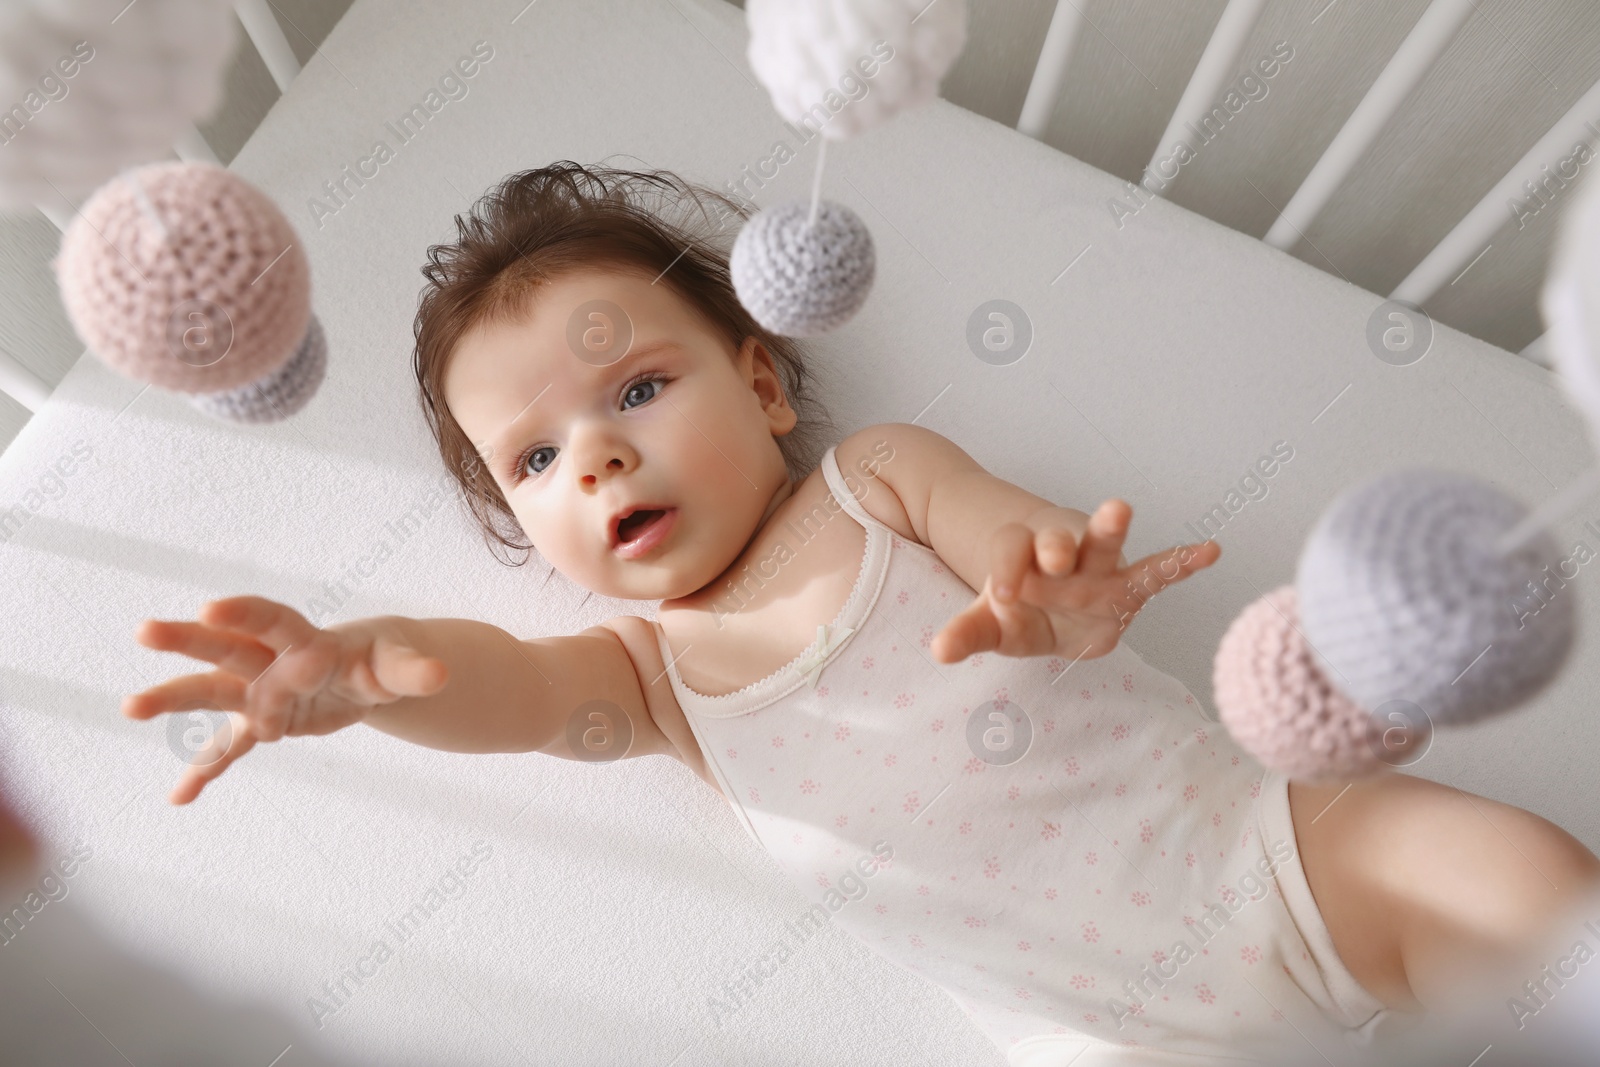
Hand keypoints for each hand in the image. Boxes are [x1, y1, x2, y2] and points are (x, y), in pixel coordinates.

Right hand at [123, 596, 448, 804]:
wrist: (371, 671)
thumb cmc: (384, 660)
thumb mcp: (402, 664)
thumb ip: (415, 670)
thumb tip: (442, 674)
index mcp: (306, 639)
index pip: (273, 620)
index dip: (245, 613)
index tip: (211, 607)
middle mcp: (273, 662)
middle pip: (227, 649)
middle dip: (190, 642)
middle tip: (146, 631)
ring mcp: (262, 693)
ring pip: (214, 694)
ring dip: (174, 700)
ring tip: (130, 706)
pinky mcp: (265, 723)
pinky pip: (231, 747)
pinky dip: (208, 769)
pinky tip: (180, 797)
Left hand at [930, 500, 1219, 664]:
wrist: (1050, 592)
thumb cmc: (1021, 606)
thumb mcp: (992, 622)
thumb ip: (969, 632)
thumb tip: (939, 650)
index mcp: (1021, 553)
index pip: (1009, 552)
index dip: (1006, 572)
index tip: (1002, 597)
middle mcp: (1060, 549)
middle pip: (1056, 539)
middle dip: (1054, 546)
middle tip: (1052, 553)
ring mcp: (1097, 563)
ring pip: (1102, 544)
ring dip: (1109, 529)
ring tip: (1118, 509)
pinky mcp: (1129, 583)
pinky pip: (1156, 572)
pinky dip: (1181, 563)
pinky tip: (1210, 551)